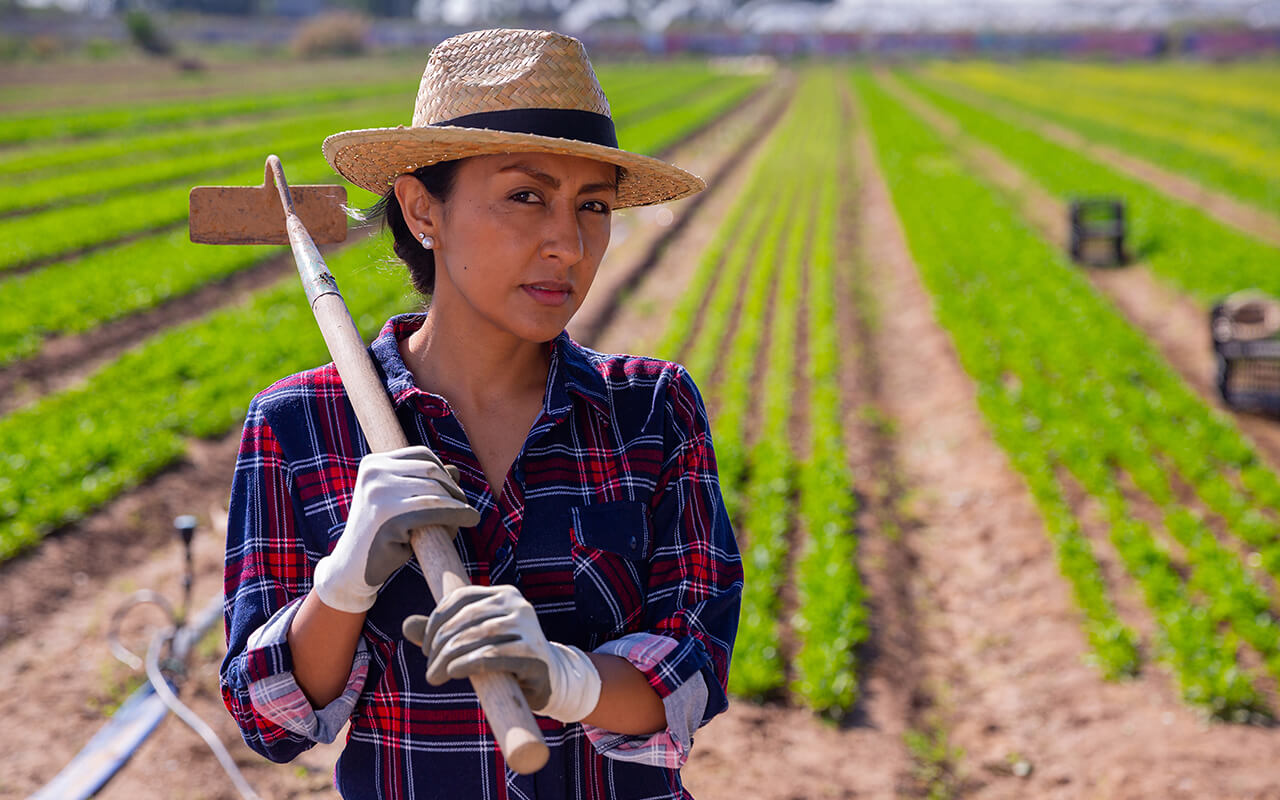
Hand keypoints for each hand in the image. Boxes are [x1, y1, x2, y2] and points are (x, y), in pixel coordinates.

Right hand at [312, 445, 479, 612]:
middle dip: (454, 488)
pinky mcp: (389, 516)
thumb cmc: (380, 535)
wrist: (352, 568)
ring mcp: (379, 493)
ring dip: (458, 503)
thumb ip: (423, 484)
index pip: (422, 455)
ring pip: (435, 490)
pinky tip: (470, 519)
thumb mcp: (400, 502)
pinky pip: (434, 510)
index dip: (445, 472)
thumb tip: (456, 470)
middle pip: (431, 470)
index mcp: (373, 464)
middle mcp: (373, 473)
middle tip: (465, 506)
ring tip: (467, 516)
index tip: (455, 492)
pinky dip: (457, 513)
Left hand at [402, 584, 601, 722]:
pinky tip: (454, 672)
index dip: (436, 621)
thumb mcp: (473, 640)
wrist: (549, 678)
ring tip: (435, 676)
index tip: (425, 647)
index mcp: (503, 593)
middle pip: (466, 619)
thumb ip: (443, 631)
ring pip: (477, 636)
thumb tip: (406, 625)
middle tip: (429, 669)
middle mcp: (518, 604)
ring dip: (449, 657)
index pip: (459, 598)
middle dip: (440, 644)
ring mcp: (529, 627)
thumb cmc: (505, 655)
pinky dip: (468, 664)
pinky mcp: (534, 653)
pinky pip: (493, 656)